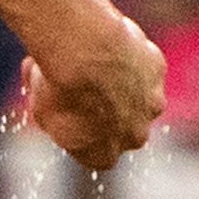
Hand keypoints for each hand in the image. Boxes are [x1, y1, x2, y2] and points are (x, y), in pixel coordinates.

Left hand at [14, 9, 164, 170]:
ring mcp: (151, 104)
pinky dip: (130, 55)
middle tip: (83, 84)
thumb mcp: (41, 108)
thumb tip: (40, 86)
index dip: (81, 130)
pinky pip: (144, 64)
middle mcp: (134, 137)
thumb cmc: (59, 86)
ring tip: (95, 59)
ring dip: (123, 82)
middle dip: (106, 108)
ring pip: (138, 95)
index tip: (69, 111)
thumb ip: (50, 110)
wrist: (84, 53)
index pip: (95, 152)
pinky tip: (108, 41)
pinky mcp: (158, 71)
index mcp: (103, 156)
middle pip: (122, 126)